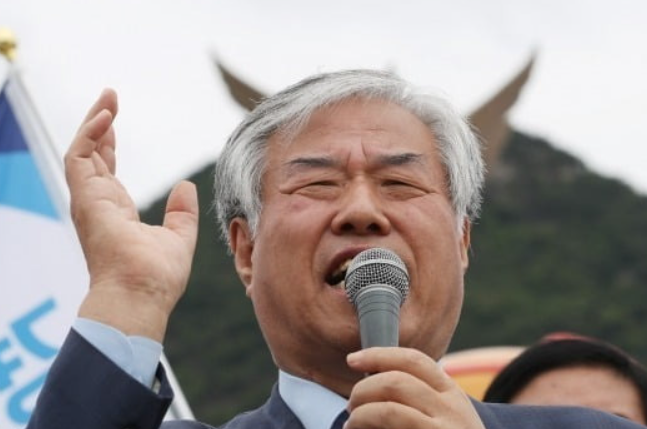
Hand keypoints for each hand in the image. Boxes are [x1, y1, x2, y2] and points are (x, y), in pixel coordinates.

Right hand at [65, 89, 198, 341]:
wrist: (142, 295)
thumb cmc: (157, 277)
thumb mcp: (179, 237)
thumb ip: (181, 212)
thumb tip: (186, 185)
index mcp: (115, 212)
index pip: (106, 170)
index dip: (108, 144)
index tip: (114, 121)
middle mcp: (97, 204)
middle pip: (92, 155)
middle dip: (99, 125)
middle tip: (110, 98)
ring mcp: (88, 200)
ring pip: (81, 151)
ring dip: (94, 122)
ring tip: (109, 97)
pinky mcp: (85, 198)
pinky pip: (79, 156)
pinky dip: (91, 133)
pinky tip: (108, 116)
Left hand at [346, 348, 484, 428]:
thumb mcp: (447, 418)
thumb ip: (420, 398)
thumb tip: (371, 382)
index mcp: (452, 395)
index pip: (414, 361)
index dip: (378, 356)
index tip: (353, 360)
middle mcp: (451, 411)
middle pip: (395, 381)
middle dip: (363, 389)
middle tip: (352, 404)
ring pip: (388, 410)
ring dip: (360, 414)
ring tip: (352, 425)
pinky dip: (366, 428)